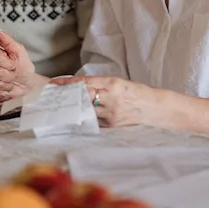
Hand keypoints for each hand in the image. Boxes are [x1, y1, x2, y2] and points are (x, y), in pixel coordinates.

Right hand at [0, 28, 41, 100]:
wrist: (27, 84)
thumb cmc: (22, 67)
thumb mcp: (19, 51)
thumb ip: (6, 40)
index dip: (8, 63)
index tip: (14, 64)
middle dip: (9, 75)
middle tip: (13, 74)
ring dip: (6, 85)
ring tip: (10, 83)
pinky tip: (4, 91)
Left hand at [51, 76, 168, 127]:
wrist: (154, 109)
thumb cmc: (137, 93)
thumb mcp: (119, 82)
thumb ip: (100, 84)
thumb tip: (79, 86)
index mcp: (113, 84)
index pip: (84, 83)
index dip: (67, 83)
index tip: (55, 83)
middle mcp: (111, 99)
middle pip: (82, 97)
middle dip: (67, 96)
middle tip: (53, 95)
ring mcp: (111, 114)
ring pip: (85, 110)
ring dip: (74, 107)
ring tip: (62, 105)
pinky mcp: (112, 125)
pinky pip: (94, 120)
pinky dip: (85, 116)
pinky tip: (77, 115)